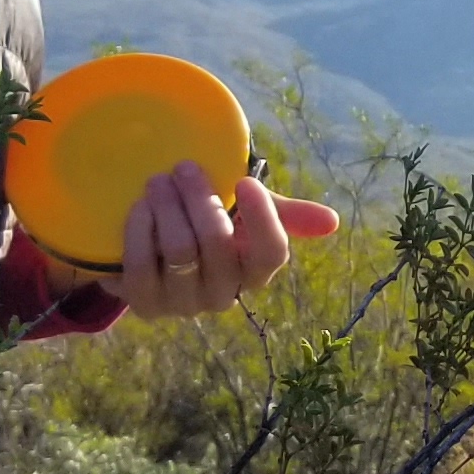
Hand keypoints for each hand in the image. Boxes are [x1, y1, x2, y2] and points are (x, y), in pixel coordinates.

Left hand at [95, 162, 341, 321]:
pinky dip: (141, 229)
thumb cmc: (206, 224)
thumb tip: (332, 222)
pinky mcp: (147, 306)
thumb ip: (283, 213)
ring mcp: (184, 304)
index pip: (271, 253)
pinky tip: (141, 207)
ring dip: (167, 208)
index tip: (245, 182)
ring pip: (179, 251)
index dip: (262, 218)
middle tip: (183, 168)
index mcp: (254, 271)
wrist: (151, 248)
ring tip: (158, 181)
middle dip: (198, 198)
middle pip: (217, 244)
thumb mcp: (243, 213)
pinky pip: (142, 265)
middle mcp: (224, 295)